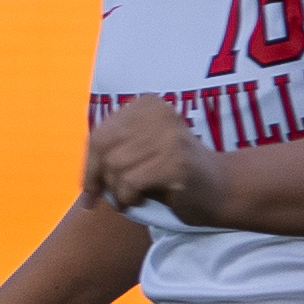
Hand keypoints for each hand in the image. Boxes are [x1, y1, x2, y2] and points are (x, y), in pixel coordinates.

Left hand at [85, 96, 223, 220]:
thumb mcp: (140, 153)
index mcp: (147, 105)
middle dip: (101, 179)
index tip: (90, 191)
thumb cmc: (172, 172)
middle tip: (114, 196)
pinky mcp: (175, 162)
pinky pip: (130, 183)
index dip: (90, 165)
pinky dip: (130, 198)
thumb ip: (112, 153)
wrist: (220, 188)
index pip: (99, 134)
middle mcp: (158, 113)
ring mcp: (169, 136)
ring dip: (119, 191)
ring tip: (136, 195)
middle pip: (103, 149)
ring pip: (115, 167)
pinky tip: (144, 199)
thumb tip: (83, 179)